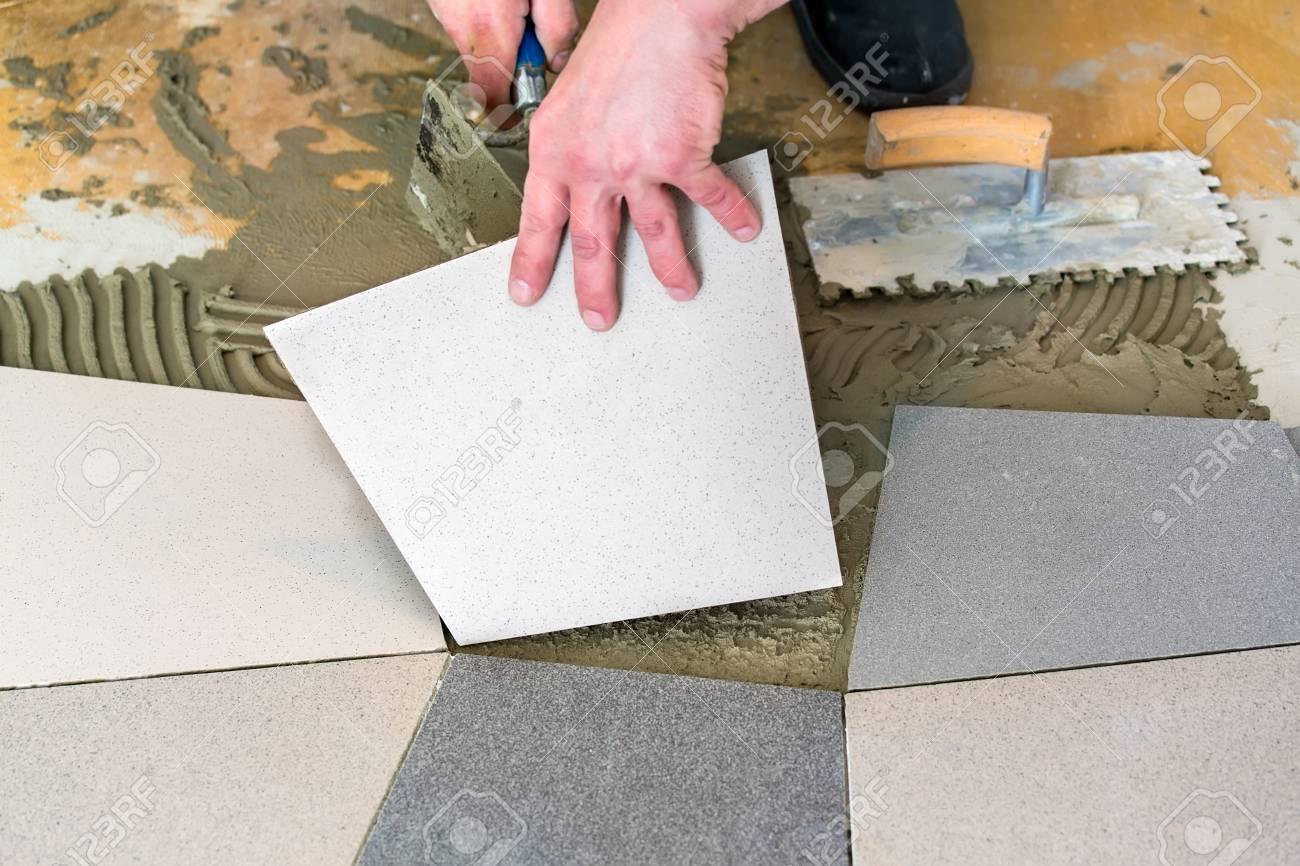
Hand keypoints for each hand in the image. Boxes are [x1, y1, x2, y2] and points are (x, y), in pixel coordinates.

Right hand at [427, 0, 577, 111]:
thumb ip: (558, 27)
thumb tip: (555, 63)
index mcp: (489, 27)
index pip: (492, 96)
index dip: (505, 114)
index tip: (518, 116)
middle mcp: (460, 23)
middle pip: (485, 73)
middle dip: (508, 66)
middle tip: (527, 36)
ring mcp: (444, 11)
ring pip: (474, 47)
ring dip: (495, 40)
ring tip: (510, 7)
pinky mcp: (438, 0)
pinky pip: (463, 24)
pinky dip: (480, 19)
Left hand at [508, 0, 781, 330]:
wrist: (658, 18)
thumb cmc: (617, 50)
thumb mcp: (567, 100)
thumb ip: (570, 146)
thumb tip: (577, 180)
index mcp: (554, 152)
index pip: (537, 220)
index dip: (531, 262)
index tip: (525, 294)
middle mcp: (590, 166)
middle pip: (592, 243)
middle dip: (596, 289)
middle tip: (599, 319)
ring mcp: (636, 166)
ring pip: (654, 234)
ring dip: (671, 269)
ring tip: (682, 290)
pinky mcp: (681, 157)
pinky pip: (709, 197)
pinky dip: (731, 214)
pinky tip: (744, 229)